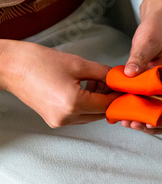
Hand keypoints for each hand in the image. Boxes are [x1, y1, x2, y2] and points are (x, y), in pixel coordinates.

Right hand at [0, 40, 118, 127]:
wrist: (11, 67)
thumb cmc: (38, 62)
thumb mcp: (77, 64)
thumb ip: (103, 73)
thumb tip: (119, 79)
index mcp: (73, 104)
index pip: (107, 105)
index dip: (120, 96)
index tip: (128, 89)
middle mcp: (66, 118)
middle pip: (100, 114)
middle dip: (110, 99)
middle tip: (115, 83)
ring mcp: (59, 122)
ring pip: (90, 116)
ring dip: (98, 101)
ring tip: (98, 82)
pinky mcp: (54, 120)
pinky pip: (79, 115)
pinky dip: (86, 105)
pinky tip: (86, 88)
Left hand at [122, 0, 161, 133]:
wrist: (157, 25)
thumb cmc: (155, 32)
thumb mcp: (146, 42)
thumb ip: (138, 57)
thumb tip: (130, 73)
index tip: (148, 122)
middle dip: (155, 125)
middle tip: (134, 124)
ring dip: (148, 123)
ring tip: (129, 123)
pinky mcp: (155, 91)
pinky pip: (152, 109)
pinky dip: (142, 116)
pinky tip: (127, 116)